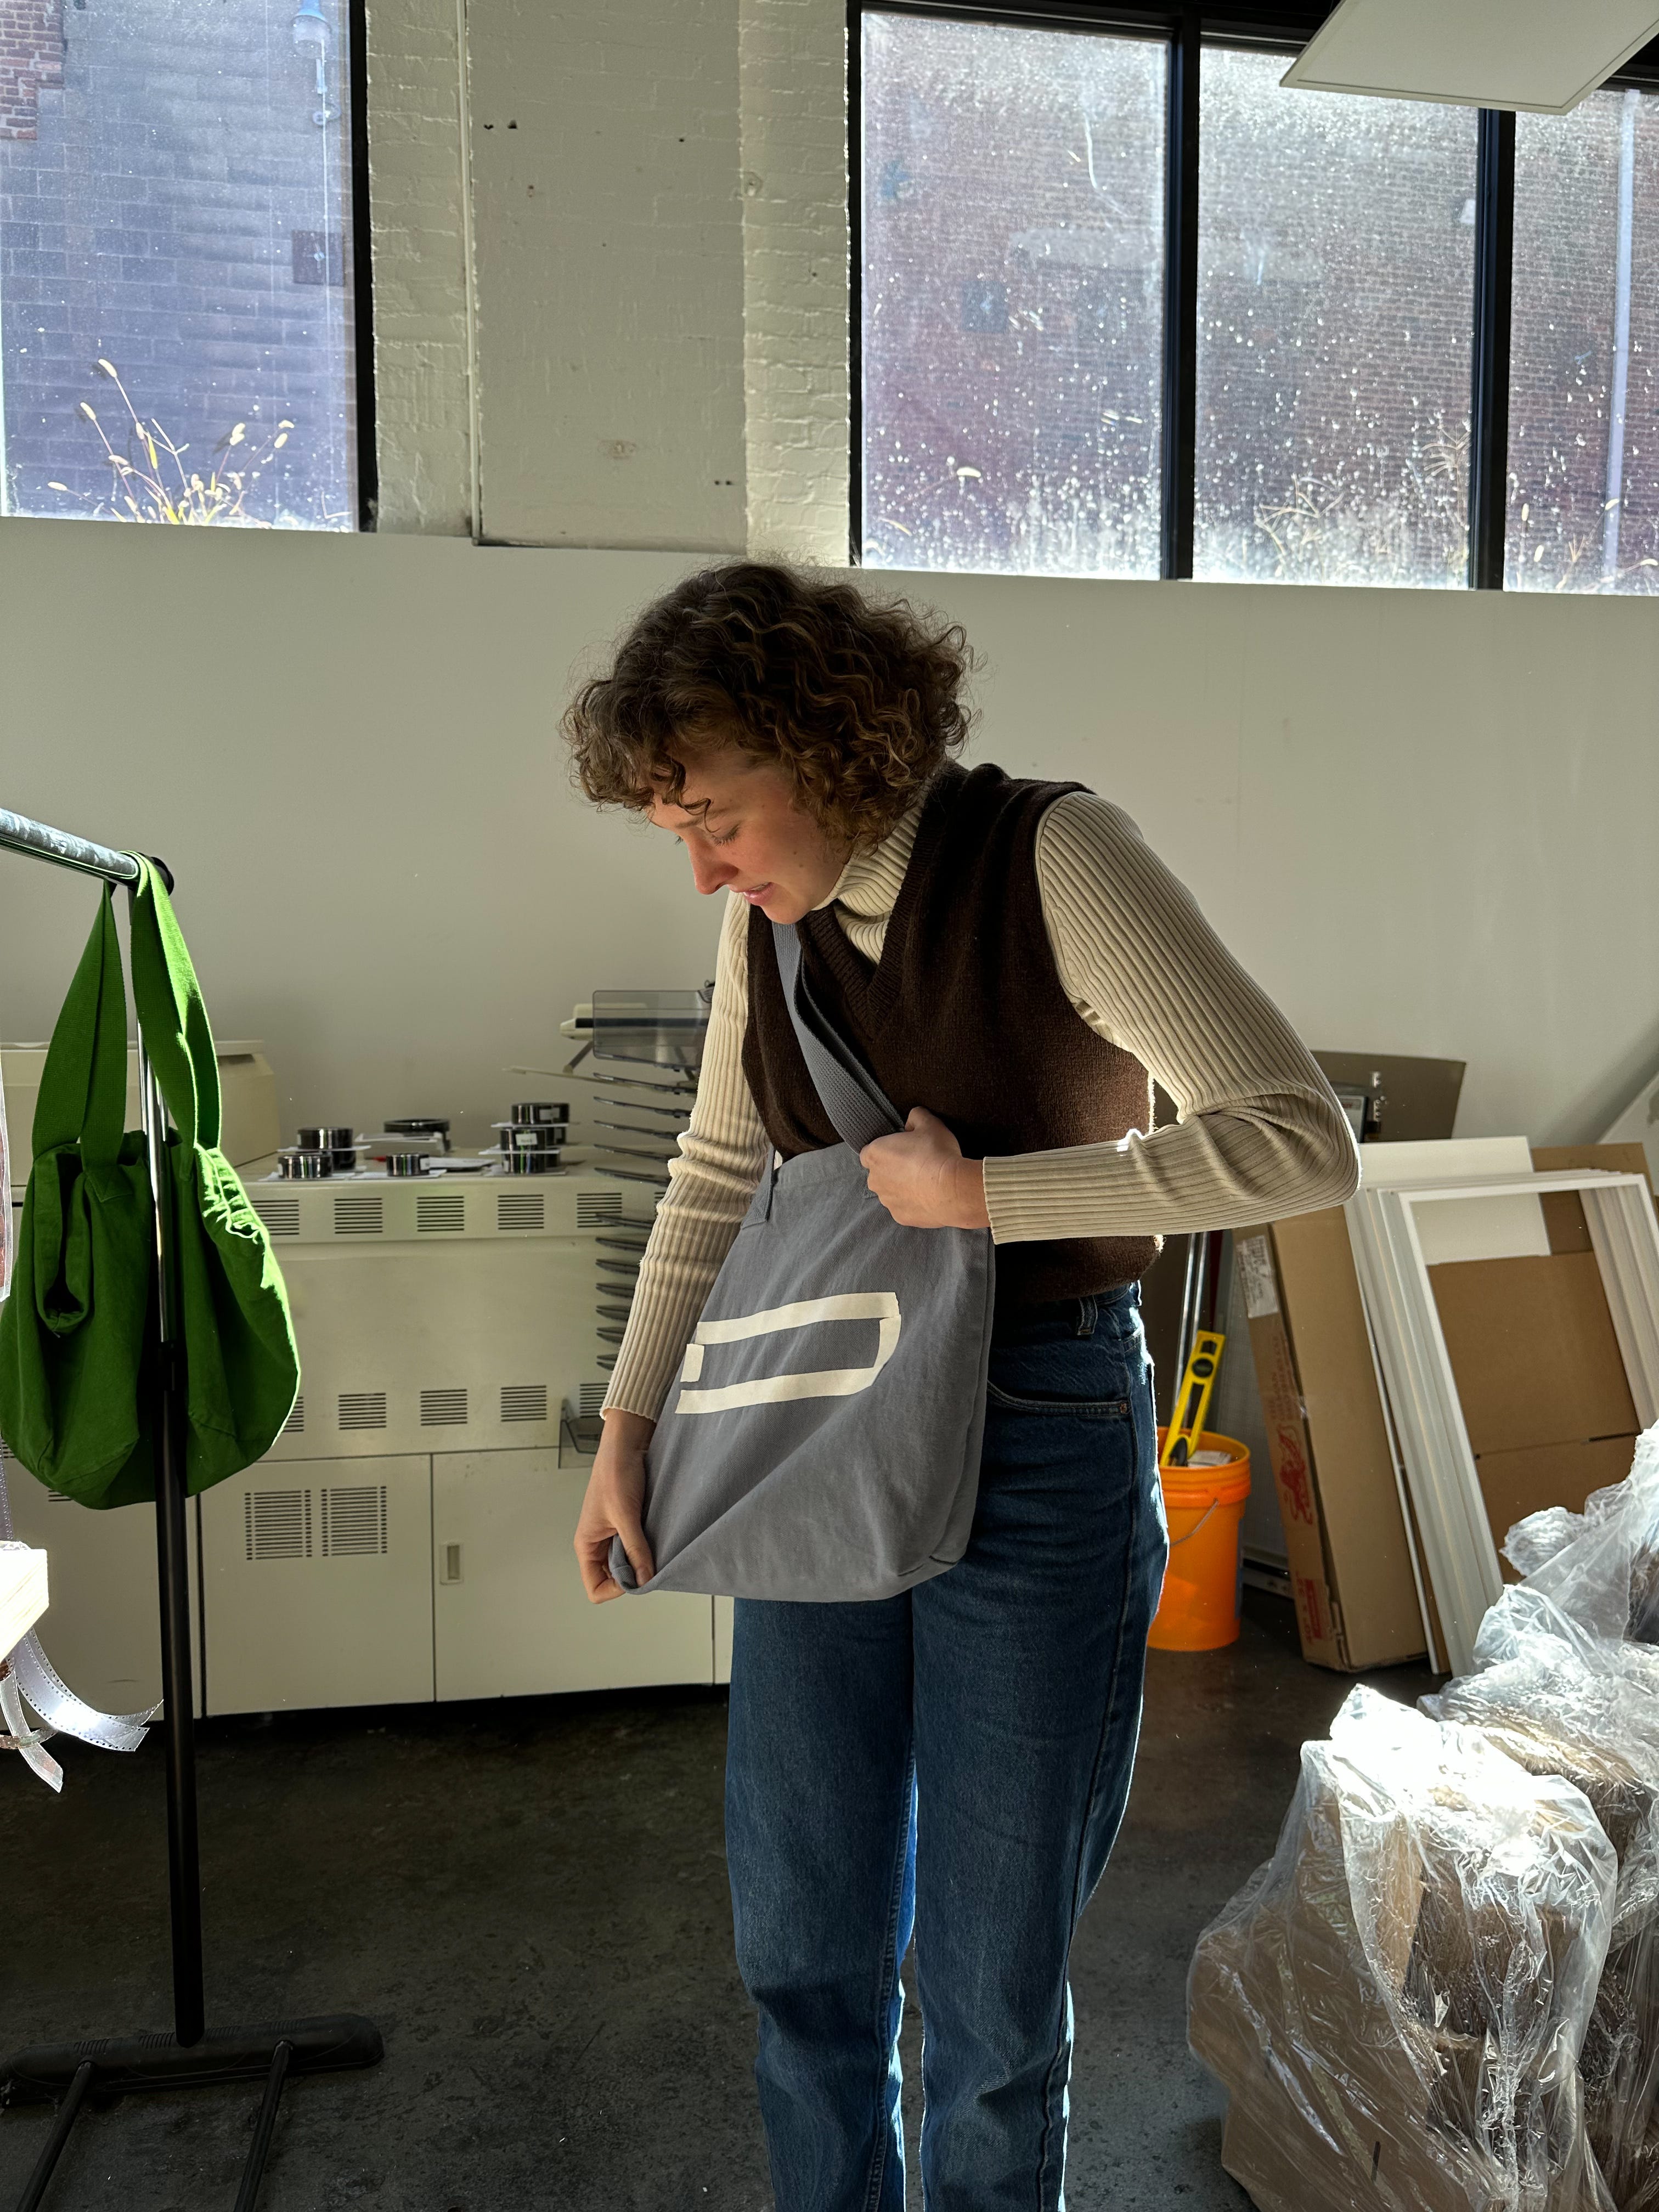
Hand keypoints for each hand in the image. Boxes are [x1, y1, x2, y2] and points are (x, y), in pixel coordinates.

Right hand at [574, 1409, 655, 1601]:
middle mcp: (597, 1542)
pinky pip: (636, 1546)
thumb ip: (636, 1549)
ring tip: (654, 1546)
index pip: (595, 1587)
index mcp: (586, 1544)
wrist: (626, 1444)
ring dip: (641, 1559)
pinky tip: (657, 1536)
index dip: (616, 1589)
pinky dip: (647, 1546)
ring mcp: (613, 1534)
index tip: (637, 1577)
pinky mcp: (627, 1523)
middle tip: (651, 1563)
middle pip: (612, 1578)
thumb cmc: (615, 1473)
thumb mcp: (625, 1515)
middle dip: (632, 1575)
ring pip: (627, 1562)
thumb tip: (645, 1579)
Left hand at [859, 1107, 990, 1229]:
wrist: (953, 1190)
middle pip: (879, 1173)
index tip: (902, 1150)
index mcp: (875, 1154)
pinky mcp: (900, 1217)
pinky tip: (929, 1197)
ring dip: (902, 1187)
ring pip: (890, 1192)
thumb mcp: (929, 1123)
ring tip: (926, 1182)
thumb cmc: (938, 1153)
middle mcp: (875, 1179)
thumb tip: (911, 1121)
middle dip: (893, 1170)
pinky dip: (913, 1203)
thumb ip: (915, 1116)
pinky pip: (903, 1207)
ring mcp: (887, 1201)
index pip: (869, 1152)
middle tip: (917, 1164)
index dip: (885, 1150)